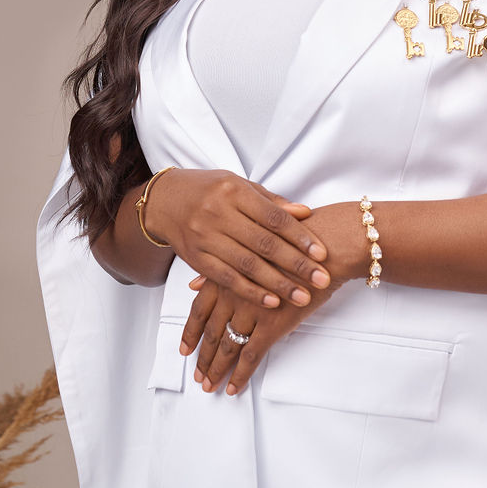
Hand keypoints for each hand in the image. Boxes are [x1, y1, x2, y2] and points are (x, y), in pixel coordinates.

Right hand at [144, 169, 332, 307]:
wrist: (164, 201)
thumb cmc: (209, 191)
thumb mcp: (239, 186)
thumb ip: (271, 202)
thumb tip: (304, 212)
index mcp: (234, 192)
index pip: (274, 218)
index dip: (300, 237)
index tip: (322, 254)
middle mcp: (218, 214)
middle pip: (264, 243)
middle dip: (296, 264)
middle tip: (321, 279)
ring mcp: (205, 237)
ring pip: (247, 265)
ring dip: (278, 284)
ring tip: (302, 297)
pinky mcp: (195, 259)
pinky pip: (226, 279)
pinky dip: (250, 291)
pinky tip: (271, 301)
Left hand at [180, 200, 367, 395]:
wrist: (326, 248)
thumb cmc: (293, 242)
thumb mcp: (252, 248)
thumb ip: (222, 268)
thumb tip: (195, 284)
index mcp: (227, 275)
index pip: (199, 310)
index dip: (190, 332)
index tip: (184, 349)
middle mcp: (233, 294)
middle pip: (210, 332)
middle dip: (202, 357)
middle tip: (198, 374)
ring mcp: (251, 311)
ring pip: (226, 347)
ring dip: (216, 369)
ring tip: (210, 385)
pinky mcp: (272, 325)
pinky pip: (250, 356)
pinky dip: (240, 375)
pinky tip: (233, 387)